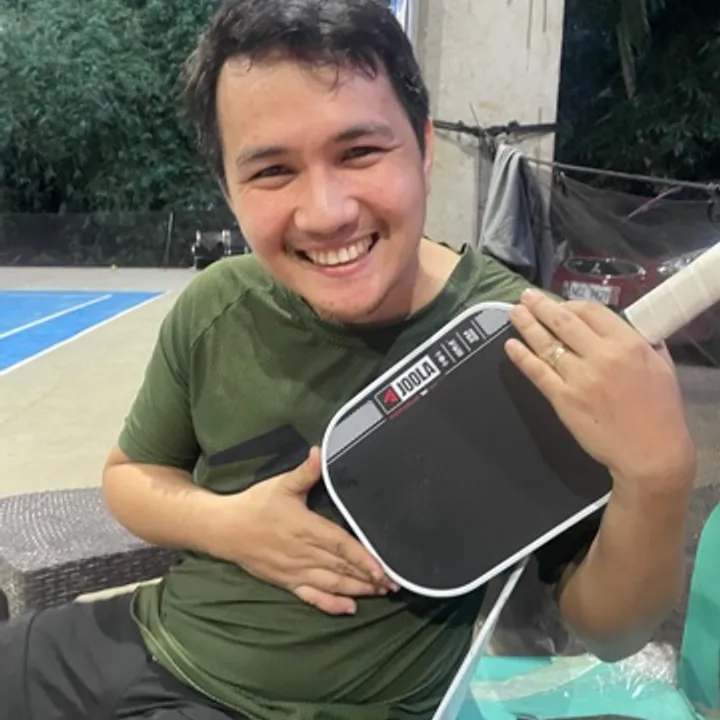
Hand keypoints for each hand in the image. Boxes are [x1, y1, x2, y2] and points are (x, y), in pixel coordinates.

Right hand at [208, 447, 397, 614]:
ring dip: (358, 590)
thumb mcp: (281, 484)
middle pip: (342, 569)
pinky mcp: (286, 582)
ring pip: (332, 585)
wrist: (224, 529)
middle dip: (370, 578)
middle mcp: (303, 553)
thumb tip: (320, 451)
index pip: (341, 546)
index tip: (383, 568)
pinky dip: (331, 605)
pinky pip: (312, 597)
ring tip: (381, 593)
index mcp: (306, 528)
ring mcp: (295, 571)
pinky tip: (349, 609)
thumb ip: (306, 471)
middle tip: (395, 583)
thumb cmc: (255, 504)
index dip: (364, 559)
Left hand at [504, 289, 695, 494]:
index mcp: (627, 344)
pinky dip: (522, 357)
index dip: (570, 304)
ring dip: (527, 325)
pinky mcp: (563, 399)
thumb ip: (646, 343)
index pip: (591, 311)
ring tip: (514, 312)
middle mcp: (600, 356)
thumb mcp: (662, 367)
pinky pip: (537, 372)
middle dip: (541, 306)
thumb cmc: (661, 412)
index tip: (559, 304)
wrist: (651, 453)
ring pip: (546, 344)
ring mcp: (578, 378)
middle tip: (526, 296)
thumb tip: (631, 329)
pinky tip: (511, 345)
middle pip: (563, 322)